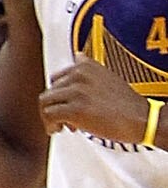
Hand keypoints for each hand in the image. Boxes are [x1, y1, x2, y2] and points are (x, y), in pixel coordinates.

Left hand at [40, 53, 154, 150]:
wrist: (141, 119)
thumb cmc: (127, 104)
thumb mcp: (107, 77)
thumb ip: (89, 72)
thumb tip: (77, 58)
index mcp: (85, 65)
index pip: (57, 78)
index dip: (60, 95)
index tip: (66, 105)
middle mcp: (78, 75)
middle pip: (50, 91)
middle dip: (56, 107)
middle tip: (65, 120)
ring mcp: (76, 91)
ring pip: (45, 102)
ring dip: (50, 116)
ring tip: (61, 126)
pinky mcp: (75, 109)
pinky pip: (49, 115)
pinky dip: (50, 124)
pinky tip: (59, 129)